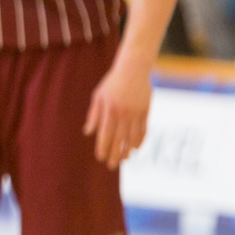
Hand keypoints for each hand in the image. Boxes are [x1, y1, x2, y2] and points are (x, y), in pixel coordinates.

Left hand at [85, 54, 151, 169]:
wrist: (133, 69)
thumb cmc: (112, 83)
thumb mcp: (98, 96)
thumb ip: (94, 115)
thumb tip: (88, 132)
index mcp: (109, 110)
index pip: (105, 134)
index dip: (103, 147)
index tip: (100, 158)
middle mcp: (123, 114)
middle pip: (119, 139)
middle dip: (114, 154)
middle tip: (111, 165)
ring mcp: (136, 113)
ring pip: (132, 137)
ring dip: (127, 150)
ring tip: (123, 159)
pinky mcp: (146, 112)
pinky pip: (143, 130)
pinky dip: (139, 141)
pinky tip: (135, 148)